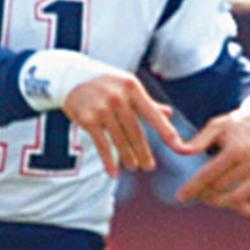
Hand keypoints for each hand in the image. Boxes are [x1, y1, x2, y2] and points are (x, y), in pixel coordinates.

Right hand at [63, 73, 190, 176]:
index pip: (153, 114)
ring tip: (133, 167)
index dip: (166, 131)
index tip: (178, 146)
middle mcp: (117, 97)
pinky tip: (113, 172)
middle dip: (143, 152)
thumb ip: (146, 102)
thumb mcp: (126, 86)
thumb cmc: (105, 83)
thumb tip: (168, 113)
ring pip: (120, 140)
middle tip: (149, 166)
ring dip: (128, 157)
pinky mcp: (87, 118)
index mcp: (131, 87)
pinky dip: (108, 161)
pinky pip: (102, 144)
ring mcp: (101, 108)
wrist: (70, 77)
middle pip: (136, 131)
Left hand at [174, 101, 249, 215]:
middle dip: (203, 193)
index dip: (192, 187)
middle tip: (193, 193)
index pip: (208, 175)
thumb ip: (198, 141)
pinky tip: (232, 204)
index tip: (180, 196)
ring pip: (238, 199)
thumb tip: (180, 151)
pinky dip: (247, 210)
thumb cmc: (237, 124)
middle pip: (220, 188)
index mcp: (236, 149)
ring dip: (219, 202)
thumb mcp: (216, 126)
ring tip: (207, 197)